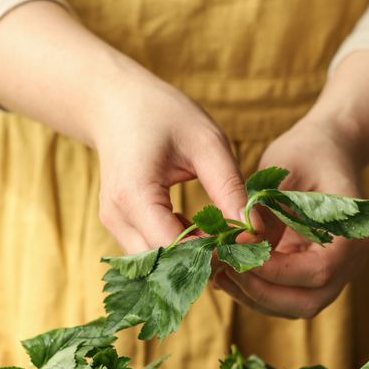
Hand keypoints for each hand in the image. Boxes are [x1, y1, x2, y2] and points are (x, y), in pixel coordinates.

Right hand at [91, 71, 246, 252]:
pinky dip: (177, 249)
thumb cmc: (162, 113)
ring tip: (221, 237)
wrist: (114, 104)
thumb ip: (229, 188)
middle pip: (163, 264)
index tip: (244, 244)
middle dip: (201, 262)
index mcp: (134, 195)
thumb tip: (255, 231)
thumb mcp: (206, 143)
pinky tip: (200, 231)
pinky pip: (150, 252)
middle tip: (237, 247)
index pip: (174, 247)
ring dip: (189, 258)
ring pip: (156, 264)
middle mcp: (117, 218)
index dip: (210, 253)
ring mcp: (113, 225)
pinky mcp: (118, 226)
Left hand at [214, 116, 368, 318]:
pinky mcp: (306, 276)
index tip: (237, 256)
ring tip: (218, 273)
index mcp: (352, 235)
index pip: (318, 271)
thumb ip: (268, 210)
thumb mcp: (286, 170)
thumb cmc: (307, 153)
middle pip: (306, 303)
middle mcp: (347, 263)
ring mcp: (329, 275)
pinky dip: (253, 292)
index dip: (275, 271)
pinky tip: (224, 273)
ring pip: (290, 307)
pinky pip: (281, 298)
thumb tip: (242, 244)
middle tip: (223, 270)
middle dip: (260, 292)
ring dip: (252, 297)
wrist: (325, 151)